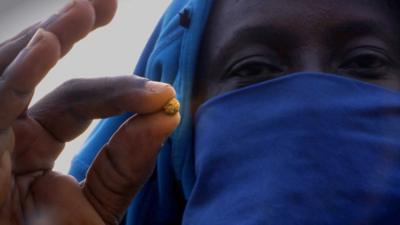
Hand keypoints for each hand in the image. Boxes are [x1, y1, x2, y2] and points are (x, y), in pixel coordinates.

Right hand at [0, 1, 179, 223]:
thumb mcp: (99, 205)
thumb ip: (127, 164)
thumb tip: (168, 116)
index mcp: (37, 147)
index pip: (81, 102)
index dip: (123, 93)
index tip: (163, 95)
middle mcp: (10, 134)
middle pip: (43, 73)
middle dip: (70, 33)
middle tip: (105, 4)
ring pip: (14, 73)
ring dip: (49, 36)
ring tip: (86, 9)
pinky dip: (21, 70)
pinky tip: (49, 40)